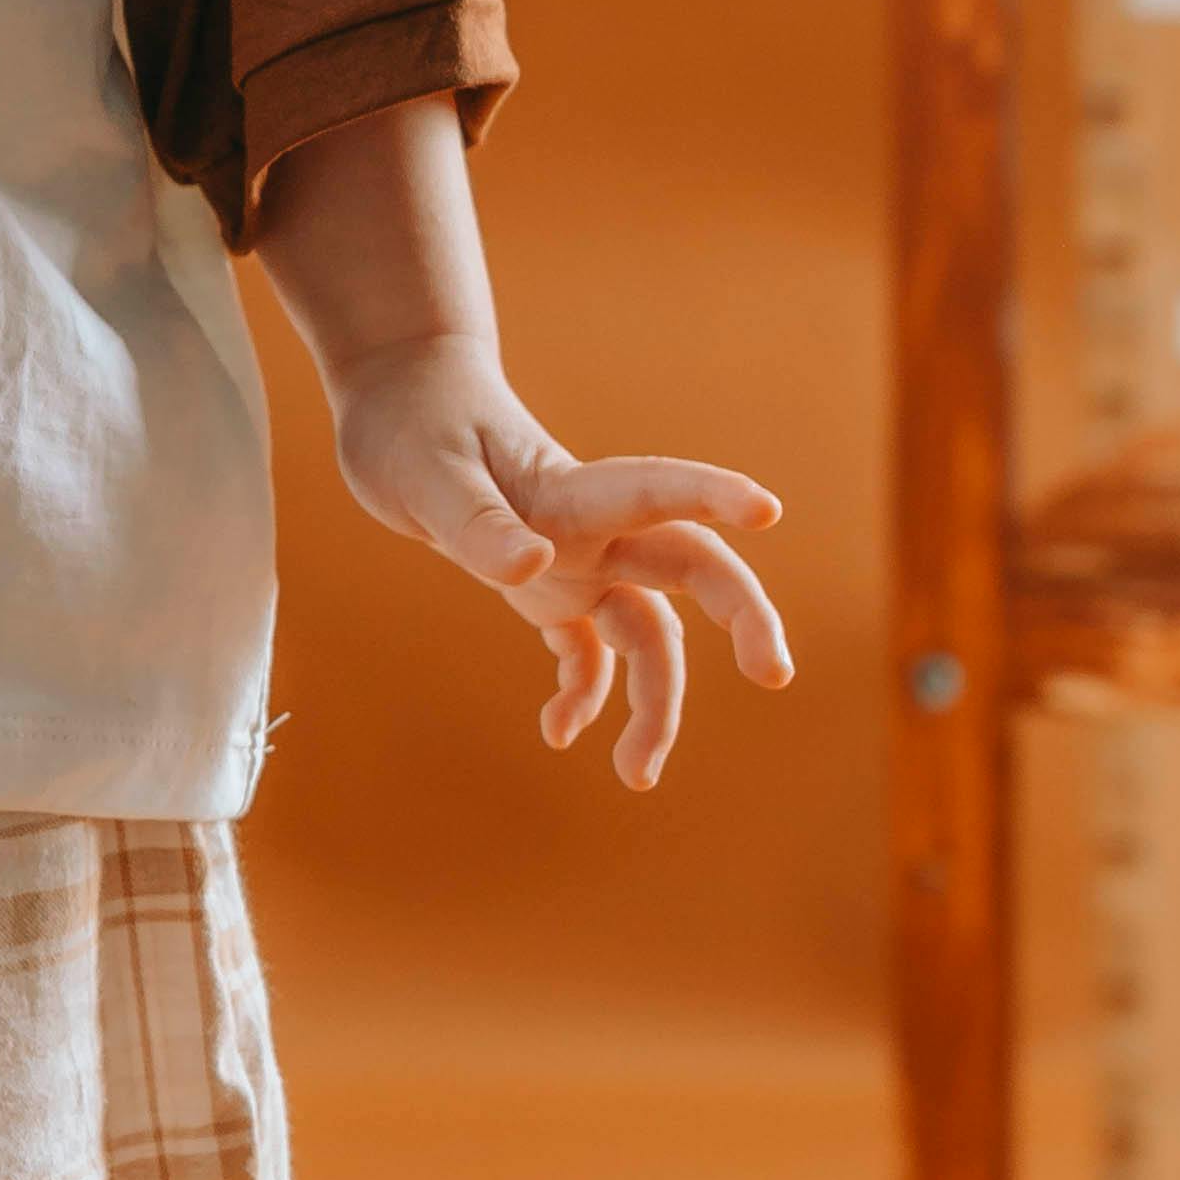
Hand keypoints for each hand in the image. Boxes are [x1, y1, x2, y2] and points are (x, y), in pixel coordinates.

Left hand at [323, 342, 790, 793]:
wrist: (403, 404)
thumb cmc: (412, 428)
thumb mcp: (425, 477)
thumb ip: (476, 525)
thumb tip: (533, 570)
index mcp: (568, 492)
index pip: (654, 490)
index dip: (713, 497)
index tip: (767, 509)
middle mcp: (592, 529)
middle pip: (691, 568)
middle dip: (742, 617)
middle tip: (776, 674)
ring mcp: (579, 560)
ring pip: (648, 634)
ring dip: (655, 702)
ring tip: (636, 776)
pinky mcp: (552, 587)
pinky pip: (591, 651)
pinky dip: (585, 694)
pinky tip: (560, 734)